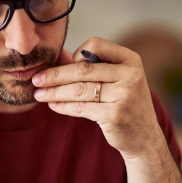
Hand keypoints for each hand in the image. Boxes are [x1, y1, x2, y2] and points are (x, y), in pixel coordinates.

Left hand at [33, 38, 181, 182]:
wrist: (144, 137)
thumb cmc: (126, 103)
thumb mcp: (118, 80)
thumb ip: (93, 66)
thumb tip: (59, 56)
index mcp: (130, 60)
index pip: (95, 45)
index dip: (77, 54)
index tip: (65, 65)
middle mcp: (130, 75)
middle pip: (83, 69)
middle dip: (55, 75)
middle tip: (36, 79)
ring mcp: (124, 95)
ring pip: (79, 90)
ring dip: (55, 92)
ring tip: (39, 95)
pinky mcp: (114, 115)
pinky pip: (81, 107)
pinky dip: (63, 106)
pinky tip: (53, 105)